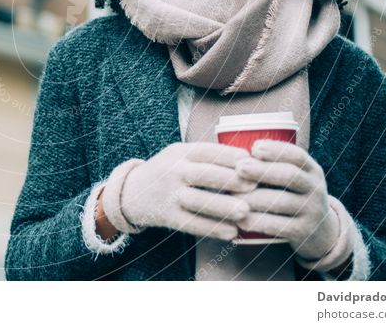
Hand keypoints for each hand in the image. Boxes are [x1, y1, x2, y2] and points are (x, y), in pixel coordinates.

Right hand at [101, 142, 255, 240]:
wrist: (132, 192)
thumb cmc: (169, 171)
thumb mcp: (182, 155)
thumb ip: (209, 157)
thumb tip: (251, 162)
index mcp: (180, 152)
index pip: (207, 151)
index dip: (230, 156)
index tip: (252, 162)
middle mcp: (173, 171)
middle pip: (203, 174)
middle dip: (229, 180)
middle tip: (254, 186)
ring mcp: (169, 195)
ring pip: (197, 201)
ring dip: (222, 207)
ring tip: (244, 212)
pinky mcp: (167, 216)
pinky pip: (191, 224)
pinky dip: (212, 229)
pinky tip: (232, 233)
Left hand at [232, 140, 340, 260]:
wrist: (321, 232)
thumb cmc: (293, 196)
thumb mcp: (294, 178)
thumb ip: (273, 165)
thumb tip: (234, 155)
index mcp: (311, 170)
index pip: (297, 155)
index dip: (276, 150)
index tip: (254, 147)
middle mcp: (315, 188)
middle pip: (290, 175)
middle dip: (262, 170)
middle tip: (239, 167)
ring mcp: (312, 211)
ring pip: (282, 202)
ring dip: (254, 198)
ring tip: (232, 195)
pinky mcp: (304, 232)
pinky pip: (280, 226)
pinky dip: (258, 222)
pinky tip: (240, 220)